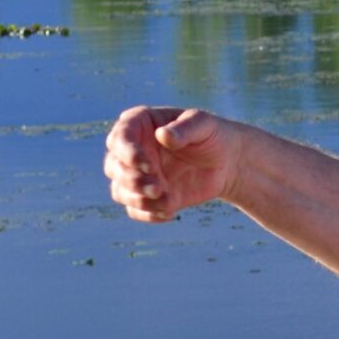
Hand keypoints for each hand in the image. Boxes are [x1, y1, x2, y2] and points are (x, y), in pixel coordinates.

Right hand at [105, 105, 242, 223]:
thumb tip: (162, 135)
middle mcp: (132, 149)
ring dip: (138, 200)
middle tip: (159, 187)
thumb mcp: (204, 124)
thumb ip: (184, 128)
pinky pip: (134, 211)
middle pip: (113, 167)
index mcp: (139, 124)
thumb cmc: (211, 134)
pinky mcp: (145, 196)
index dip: (128, 153)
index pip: (119, 138)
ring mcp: (136, 174)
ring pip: (119, 191)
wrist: (225, 161)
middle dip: (133, 180)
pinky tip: (170, 211)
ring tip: (167, 201)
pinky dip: (148, 214)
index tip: (148, 166)